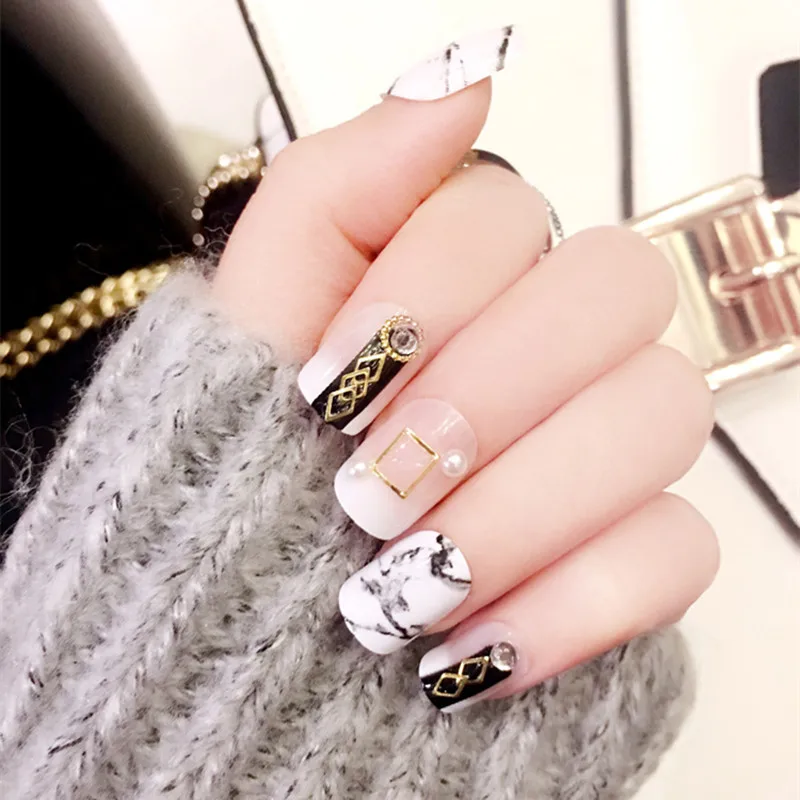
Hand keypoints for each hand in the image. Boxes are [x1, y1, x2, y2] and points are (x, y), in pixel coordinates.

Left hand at [213, 26, 716, 711]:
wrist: (259, 614)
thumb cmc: (253, 462)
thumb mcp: (257, 318)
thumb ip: (339, 186)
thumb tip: (464, 82)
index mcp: (469, 276)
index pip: (505, 215)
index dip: (423, 295)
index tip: (329, 385)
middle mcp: (556, 344)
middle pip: (614, 292)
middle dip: (484, 394)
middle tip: (370, 489)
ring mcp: (606, 447)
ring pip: (659, 416)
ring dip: (518, 508)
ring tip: (402, 585)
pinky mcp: (632, 553)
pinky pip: (673, 554)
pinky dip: (569, 606)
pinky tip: (470, 645)